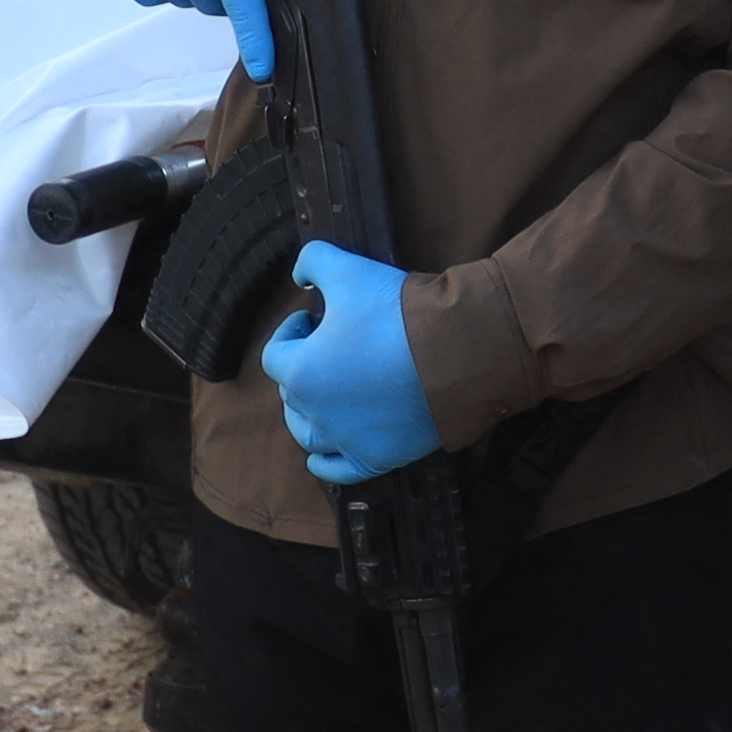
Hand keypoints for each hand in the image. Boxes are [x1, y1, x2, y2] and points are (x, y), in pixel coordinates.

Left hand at [259, 242, 443, 482]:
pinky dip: (325, 463)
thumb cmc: (397, 313)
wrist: (456, 352)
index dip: (291, 332)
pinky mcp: (377, 457)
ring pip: (307, 434)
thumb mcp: (349, 270)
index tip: (313, 318)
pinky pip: (337, 470)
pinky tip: (323, 456)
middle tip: (332, 347)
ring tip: (325, 394)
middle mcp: (316, 413)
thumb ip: (313, 261)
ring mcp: (346, 439)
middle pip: (291, 393)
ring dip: (307, 413)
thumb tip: (300, 274)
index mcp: (300, 372)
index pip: (275, 353)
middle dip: (304, 367)